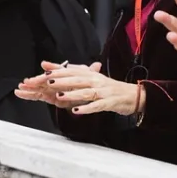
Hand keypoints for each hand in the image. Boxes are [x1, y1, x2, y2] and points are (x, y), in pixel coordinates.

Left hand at [15, 61, 142, 115]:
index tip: (45, 73)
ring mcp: (103, 92)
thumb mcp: (90, 78)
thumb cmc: (107, 87)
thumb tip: (50, 66)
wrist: (131, 95)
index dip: (59, 72)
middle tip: (48, 82)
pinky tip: (77, 111)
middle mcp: (96, 81)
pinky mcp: (109, 103)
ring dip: (73, 94)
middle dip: (63, 80)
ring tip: (60, 96)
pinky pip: (97, 106)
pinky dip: (87, 108)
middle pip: (78, 80)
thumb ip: (70, 73)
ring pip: (87, 92)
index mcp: (91, 74)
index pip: (73, 71)